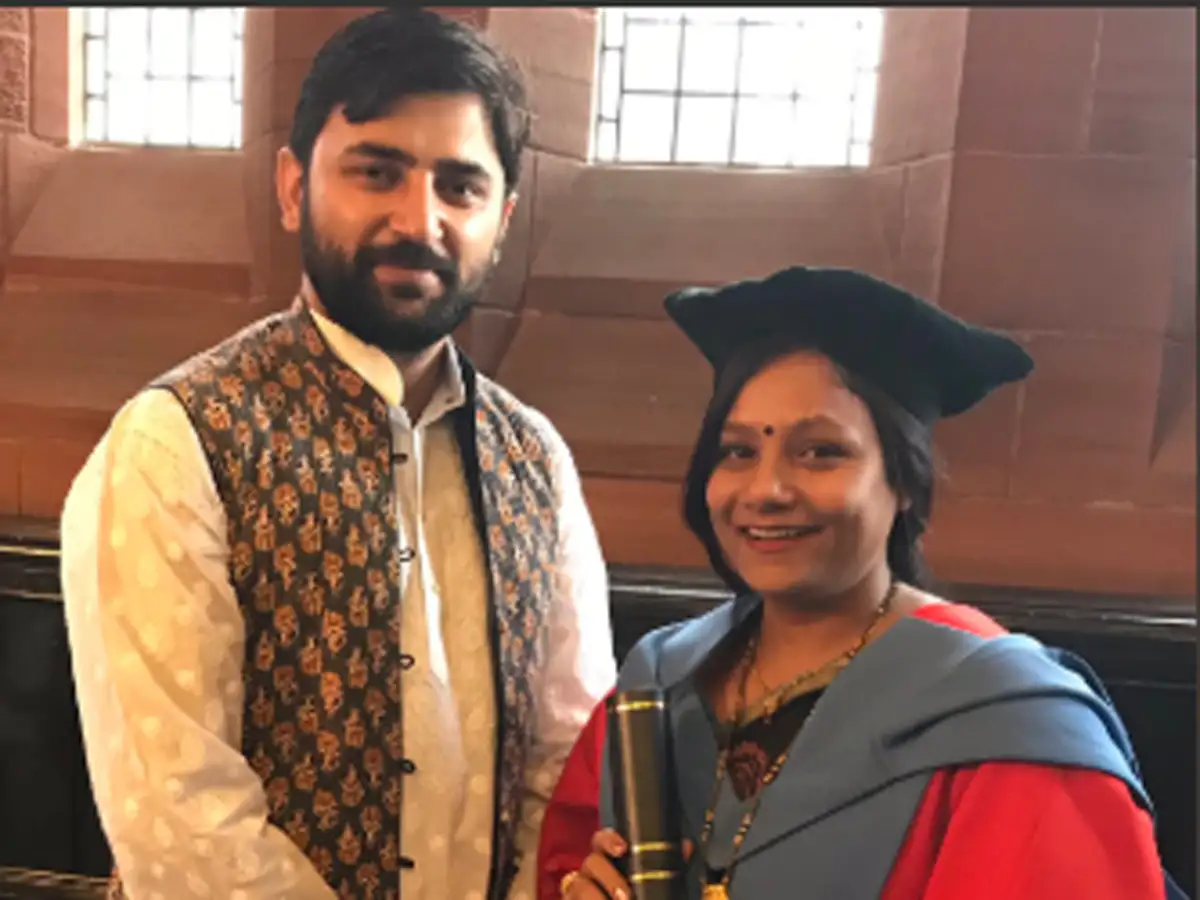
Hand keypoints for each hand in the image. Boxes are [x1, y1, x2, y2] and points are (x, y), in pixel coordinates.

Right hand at [562, 829, 692, 898]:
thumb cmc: (646, 896)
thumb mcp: (660, 885)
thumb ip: (669, 866)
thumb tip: (686, 846)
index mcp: (612, 860)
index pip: (602, 839)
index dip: (608, 839)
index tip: (622, 848)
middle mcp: (593, 871)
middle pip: (592, 861)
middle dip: (609, 877)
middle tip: (625, 896)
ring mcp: (580, 889)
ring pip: (578, 884)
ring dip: (595, 897)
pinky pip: (571, 898)